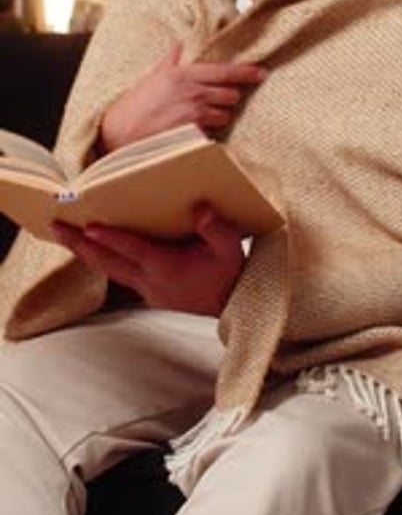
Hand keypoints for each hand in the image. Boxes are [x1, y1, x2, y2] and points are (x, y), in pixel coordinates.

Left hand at [51, 203, 244, 316]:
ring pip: (108, 270)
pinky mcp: (148, 294)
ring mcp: (147, 290)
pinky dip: (102, 261)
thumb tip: (201, 208)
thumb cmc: (229, 273)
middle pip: (108, 261)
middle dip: (80, 243)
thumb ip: (215, 228)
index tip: (88, 227)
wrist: (232, 306)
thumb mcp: (230, 247)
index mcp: (166, 266)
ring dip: (85, 252)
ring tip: (64, 235)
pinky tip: (92, 250)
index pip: (133, 249)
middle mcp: (150, 280)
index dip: (110, 238)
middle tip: (57, 226)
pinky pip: (119, 275)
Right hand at [101, 46, 266, 150]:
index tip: (261, 72)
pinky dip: (209, 131)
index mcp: (184, 74)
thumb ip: (172, 60)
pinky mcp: (193, 134)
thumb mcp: (154, 76)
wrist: (120, 133)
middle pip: (231, 94)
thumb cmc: (136, 105)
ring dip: (219, 116)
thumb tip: (181, 44)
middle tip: (217, 100)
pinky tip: (195, 131)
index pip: (225, 70)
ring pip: (225, 115)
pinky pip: (213, 132)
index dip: (247, 72)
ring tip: (200, 117)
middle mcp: (193, 93)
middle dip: (228, 98)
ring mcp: (194, 115)